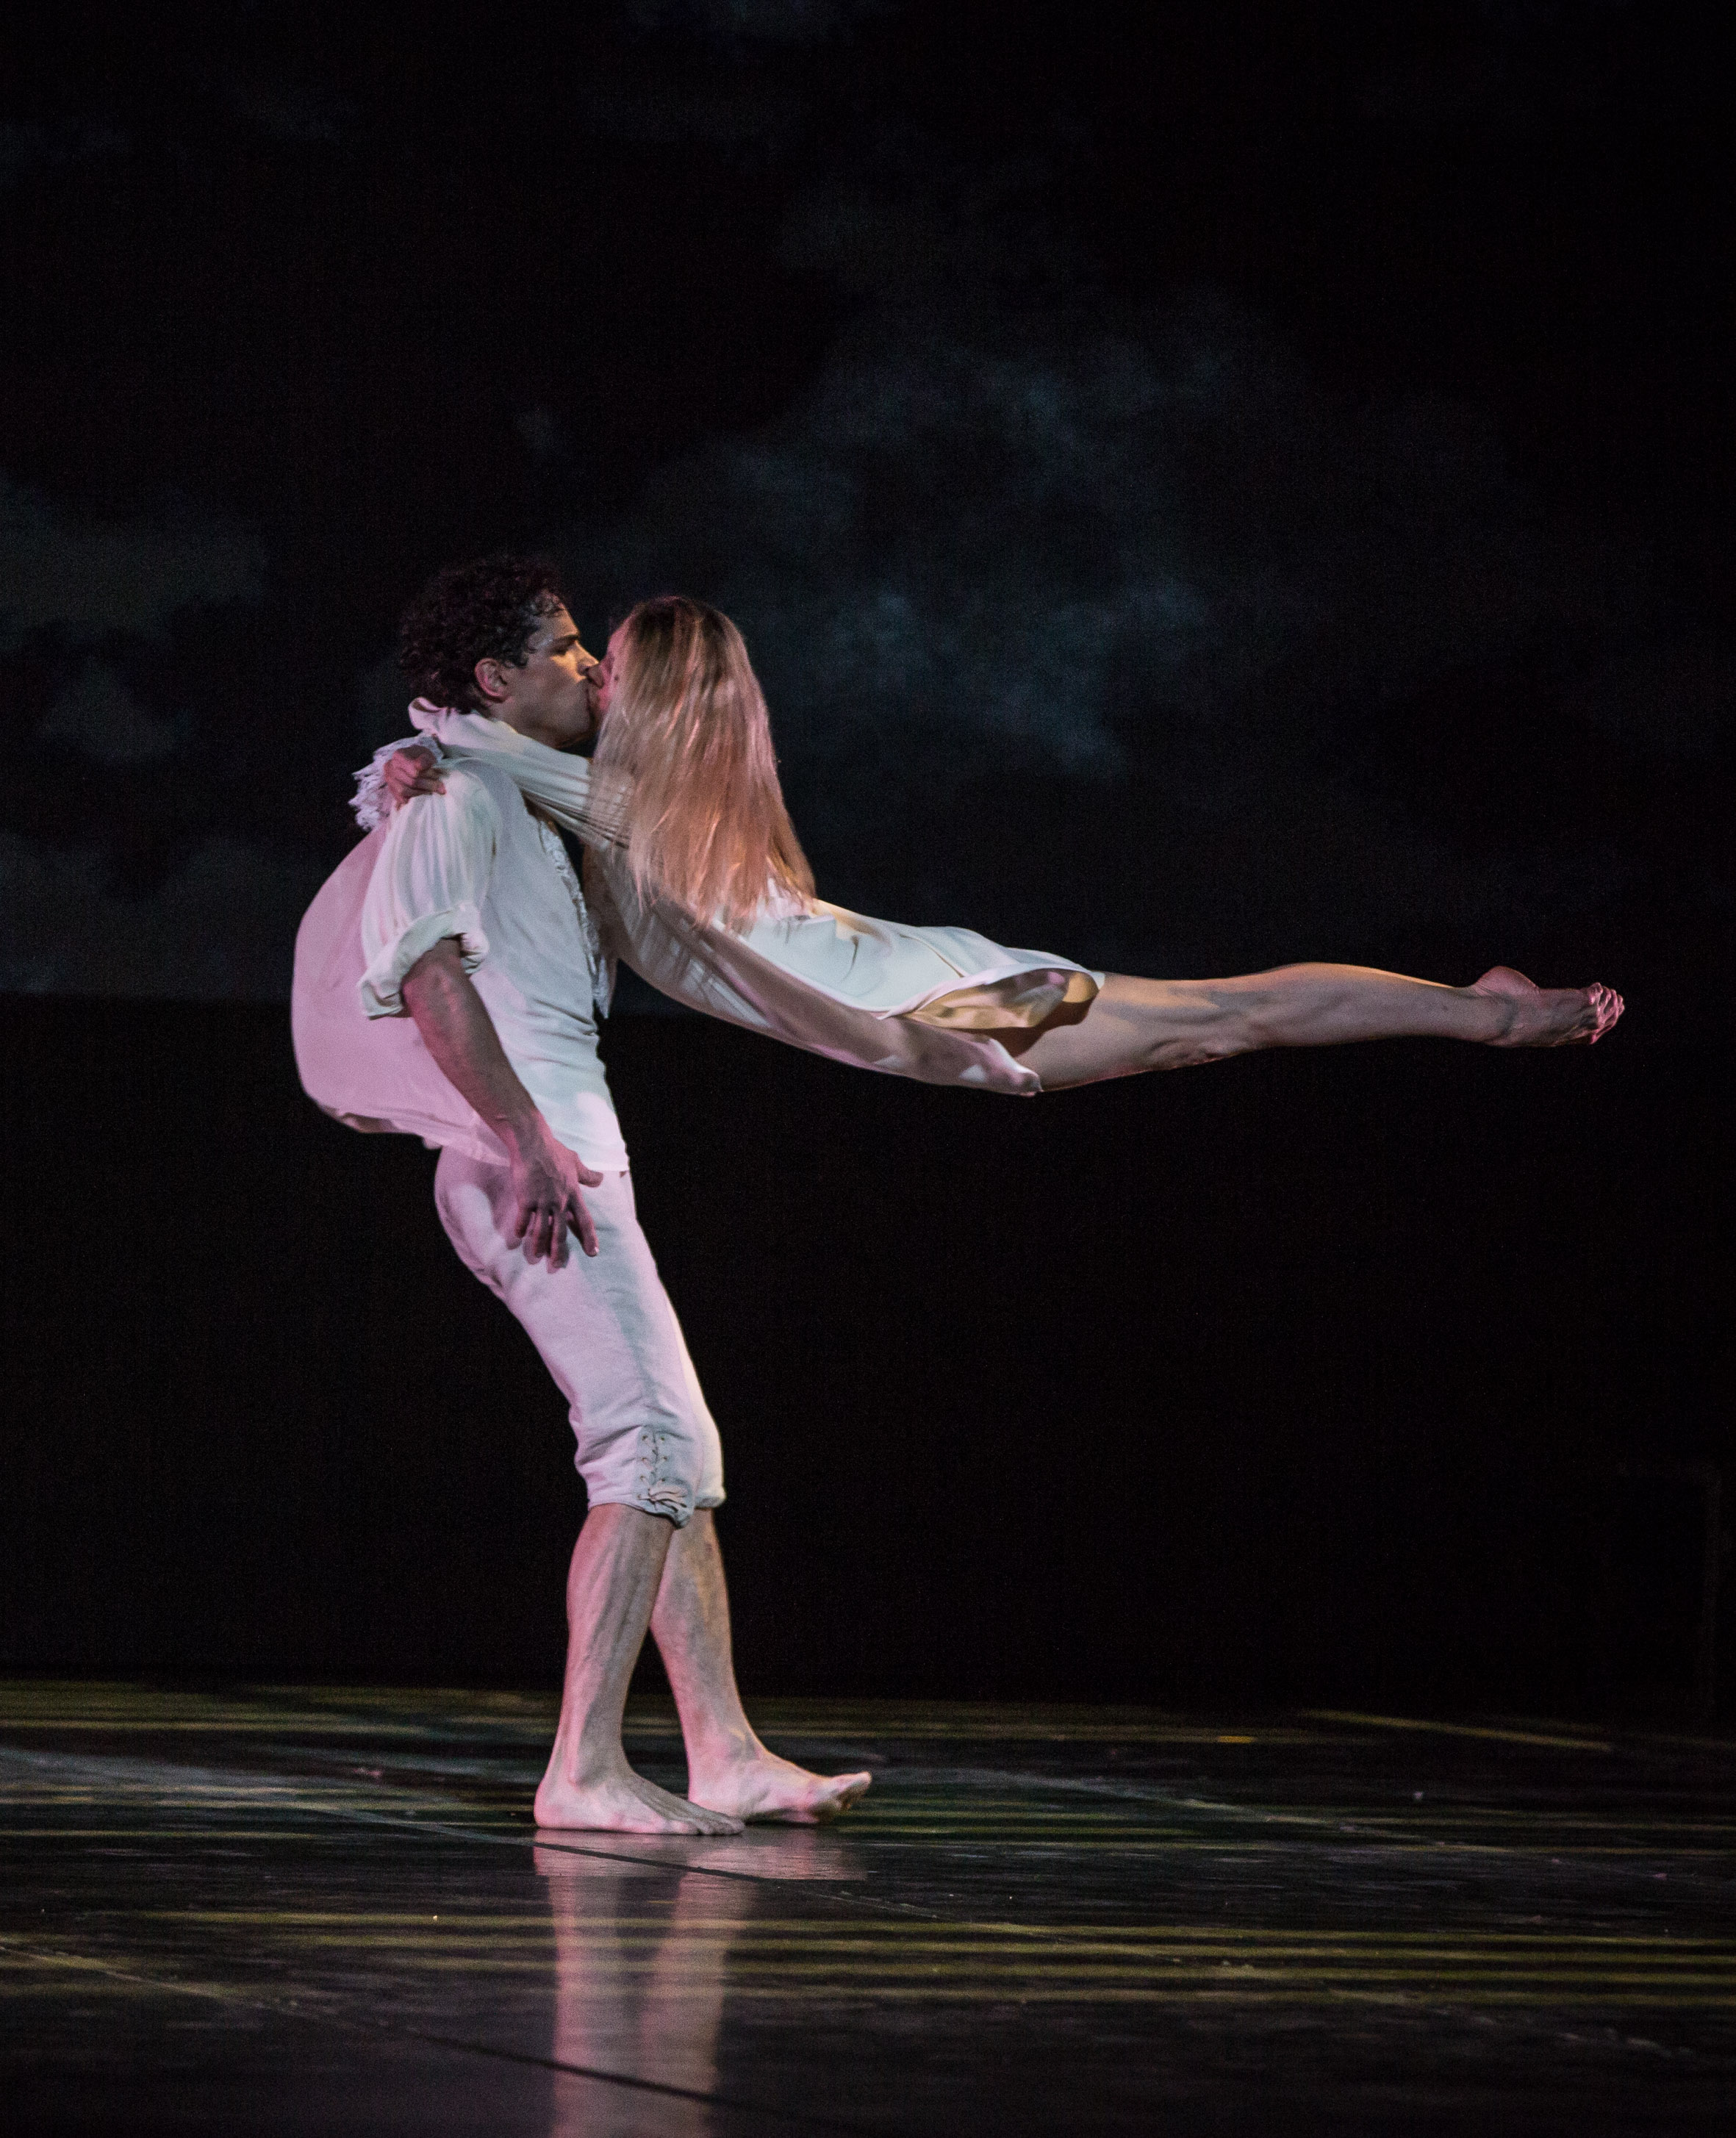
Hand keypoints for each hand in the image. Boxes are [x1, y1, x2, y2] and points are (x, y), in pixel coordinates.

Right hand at [383, 747, 444, 809]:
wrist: (414, 762)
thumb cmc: (421, 758)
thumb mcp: (426, 754)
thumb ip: (425, 759)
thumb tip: (420, 766)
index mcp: (399, 755)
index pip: (414, 770)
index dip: (428, 774)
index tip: (438, 775)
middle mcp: (390, 766)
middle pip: (411, 781)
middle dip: (428, 785)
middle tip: (440, 787)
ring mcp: (389, 778)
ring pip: (405, 791)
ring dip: (421, 792)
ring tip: (430, 790)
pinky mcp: (391, 789)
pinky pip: (400, 798)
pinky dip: (412, 797)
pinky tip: (421, 794)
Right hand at [506, 1120, 604, 1266]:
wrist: (533, 1143)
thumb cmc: (554, 1151)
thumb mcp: (575, 1162)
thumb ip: (587, 1174)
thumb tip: (600, 1179)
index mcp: (573, 1194)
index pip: (584, 1220)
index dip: (589, 1237)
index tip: (593, 1252)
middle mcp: (559, 1201)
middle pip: (561, 1232)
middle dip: (560, 1250)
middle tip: (559, 1264)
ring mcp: (542, 1201)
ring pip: (541, 1230)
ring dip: (539, 1245)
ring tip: (537, 1256)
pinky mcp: (525, 1198)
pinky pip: (523, 1219)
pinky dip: (520, 1229)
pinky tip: (518, 1237)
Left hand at [1470, 966, 1624, 1045]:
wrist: (1487, 1012)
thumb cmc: (1489, 1005)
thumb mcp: (1508, 1004)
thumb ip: (1518, 996)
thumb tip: (1513, 985)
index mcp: (1547, 1038)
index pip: (1580, 1039)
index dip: (1595, 1029)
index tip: (1602, 1018)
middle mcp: (1559, 1033)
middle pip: (1596, 1027)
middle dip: (1610, 1014)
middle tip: (1617, 1001)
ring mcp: (1565, 1021)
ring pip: (1599, 1015)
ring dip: (1607, 1002)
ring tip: (1608, 991)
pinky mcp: (1568, 1006)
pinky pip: (1594, 1001)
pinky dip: (1599, 993)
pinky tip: (1596, 986)